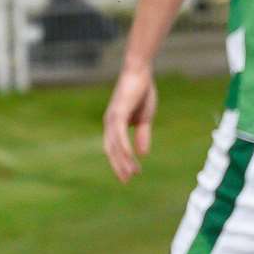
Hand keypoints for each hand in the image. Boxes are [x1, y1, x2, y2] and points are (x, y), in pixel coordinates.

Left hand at [103, 62, 157, 182]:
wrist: (140, 73)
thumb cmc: (141, 93)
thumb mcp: (144, 119)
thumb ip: (142, 135)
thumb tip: (142, 154)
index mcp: (115, 124)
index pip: (114, 148)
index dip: (120, 162)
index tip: (129, 176)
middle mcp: (110, 123)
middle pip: (111, 150)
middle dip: (119, 166)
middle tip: (126, 180)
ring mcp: (112, 118)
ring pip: (114, 145)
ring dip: (122, 160)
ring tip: (131, 173)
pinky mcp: (118, 112)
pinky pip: (119, 133)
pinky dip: (123, 146)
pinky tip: (129, 156)